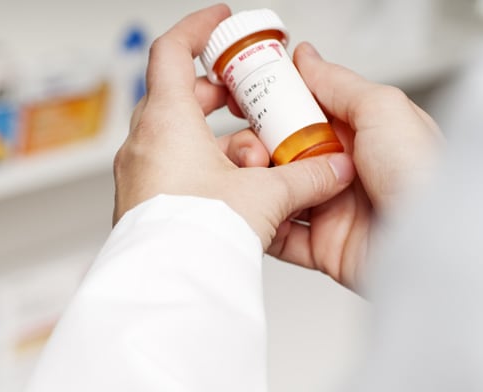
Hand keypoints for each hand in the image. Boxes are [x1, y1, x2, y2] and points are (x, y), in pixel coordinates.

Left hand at [112, 4, 354, 250]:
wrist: (166, 286)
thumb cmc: (194, 237)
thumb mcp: (261, 197)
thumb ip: (304, 177)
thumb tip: (333, 169)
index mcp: (166, 122)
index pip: (171, 51)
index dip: (197, 28)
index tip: (220, 21)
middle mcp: (145, 142)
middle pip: (179, 94)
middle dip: (219, 93)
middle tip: (248, 98)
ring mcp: (140, 172)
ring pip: (177, 134)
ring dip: (215, 137)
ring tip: (252, 155)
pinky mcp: (144, 198)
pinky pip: (171, 164)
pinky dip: (200, 163)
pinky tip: (231, 186)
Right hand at [220, 42, 443, 289]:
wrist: (427, 242)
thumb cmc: (422, 174)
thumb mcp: (383, 110)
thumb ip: (339, 85)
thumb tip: (306, 59)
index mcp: (356, 136)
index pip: (302, 115)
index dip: (271, 107)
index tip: (245, 100)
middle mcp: (340, 171)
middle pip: (281, 153)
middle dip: (257, 146)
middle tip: (251, 147)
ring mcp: (329, 209)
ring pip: (276, 193)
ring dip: (256, 184)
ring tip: (251, 176)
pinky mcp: (321, 247)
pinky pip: (282, 236)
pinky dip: (264, 224)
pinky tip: (254, 209)